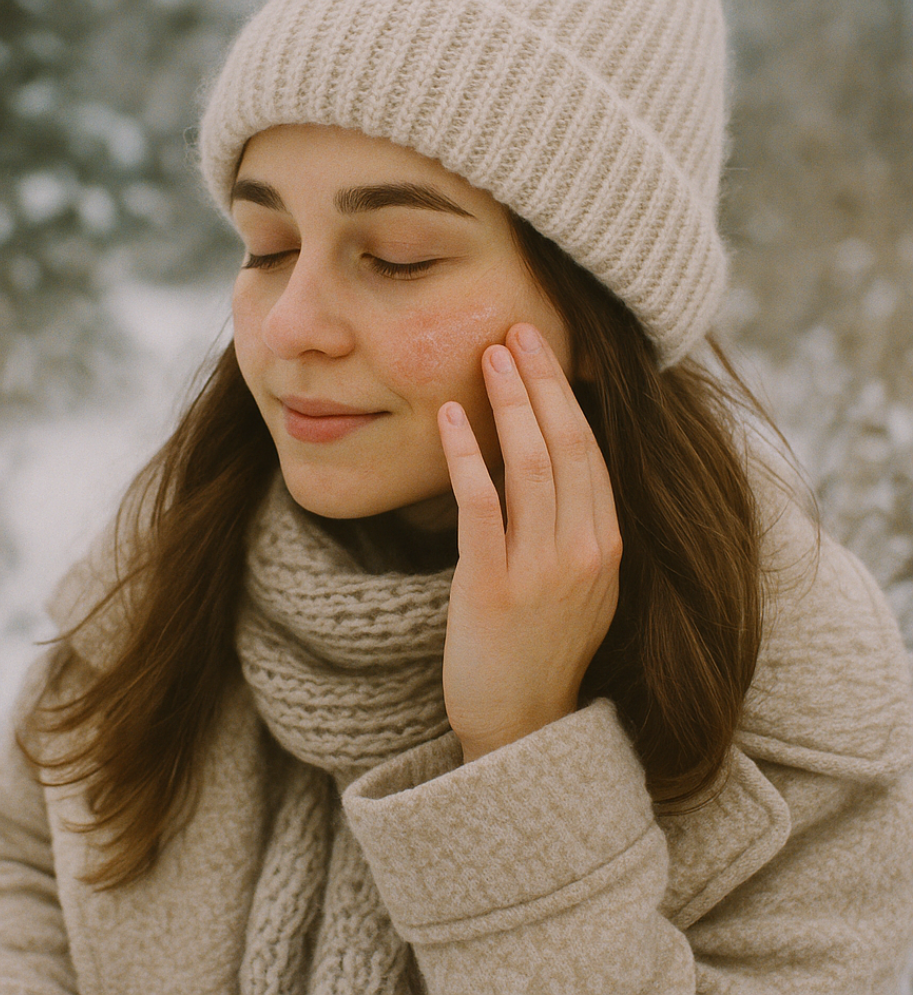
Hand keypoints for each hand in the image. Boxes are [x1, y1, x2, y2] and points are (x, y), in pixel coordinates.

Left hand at [437, 322, 621, 762]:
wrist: (519, 728)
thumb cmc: (540, 651)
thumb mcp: (578, 586)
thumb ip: (573, 527)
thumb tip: (548, 462)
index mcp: (607, 547)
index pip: (592, 452)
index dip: (567, 396)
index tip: (545, 351)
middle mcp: (585, 552)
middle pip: (569, 445)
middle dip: (543, 382)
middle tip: (518, 329)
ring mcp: (543, 570)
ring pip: (533, 465)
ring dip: (510, 404)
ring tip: (489, 356)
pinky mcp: (495, 587)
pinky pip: (483, 506)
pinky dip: (468, 457)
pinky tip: (450, 420)